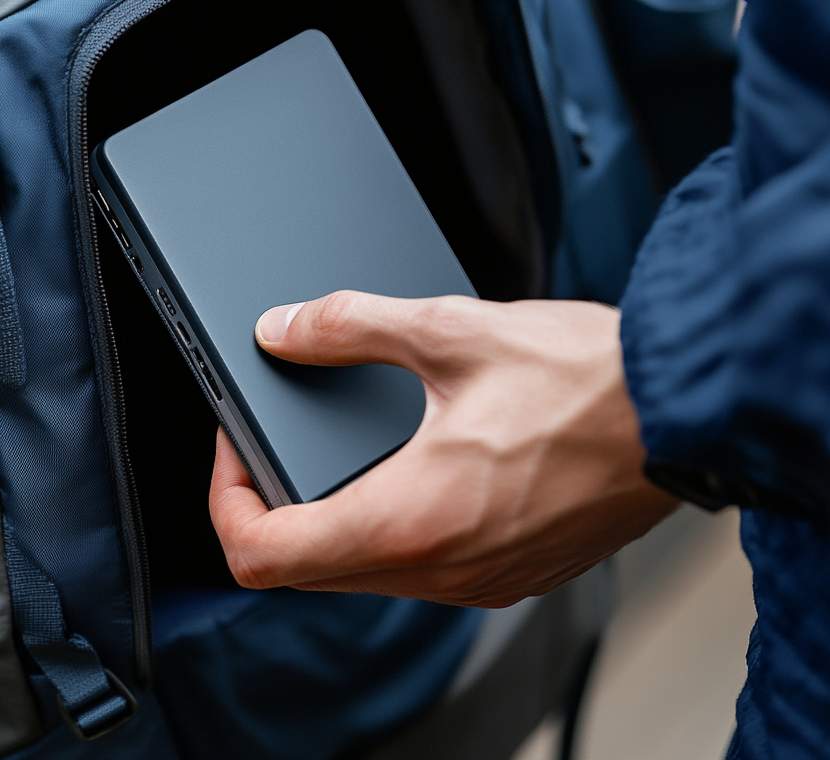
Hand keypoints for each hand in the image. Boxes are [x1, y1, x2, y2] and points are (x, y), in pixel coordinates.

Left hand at [209, 291, 676, 606]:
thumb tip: (285, 329)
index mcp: (409, 520)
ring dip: (330, 514)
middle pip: (304, 568)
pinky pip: (419, 569)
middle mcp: (439, 571)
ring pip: (360, 571)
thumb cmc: (587, 382)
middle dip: (273, 501)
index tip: (237, 442)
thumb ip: (350, 327)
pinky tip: (409, 466)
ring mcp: (479, 582)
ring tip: (339, 444)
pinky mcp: (511, 572)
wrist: (684, 411)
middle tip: (277, 434)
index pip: (262, 553)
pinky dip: (388, 524)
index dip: (226, 497)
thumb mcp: (450, 331)